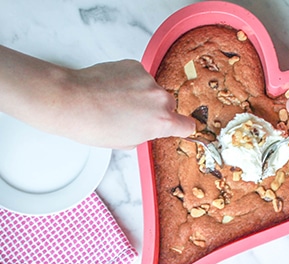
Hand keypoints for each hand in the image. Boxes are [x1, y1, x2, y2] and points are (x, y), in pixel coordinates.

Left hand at [0, 44, 194, 148]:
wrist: (72, 101)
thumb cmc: (94, 126)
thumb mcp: (126, 142)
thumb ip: (146, 133)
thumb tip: (147, 126)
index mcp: (161, 122)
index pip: (187, 125)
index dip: (182, 127)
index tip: (179, 127)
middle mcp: (159, 99)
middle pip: (169, 105)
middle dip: (156, 110)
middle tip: (135, 116)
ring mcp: (147, 80)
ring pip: (152, 89)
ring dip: (142, 95)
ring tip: (118, 101)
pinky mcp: (134, 66)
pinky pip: (139, 77)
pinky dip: (130, 82)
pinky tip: (114, 89)